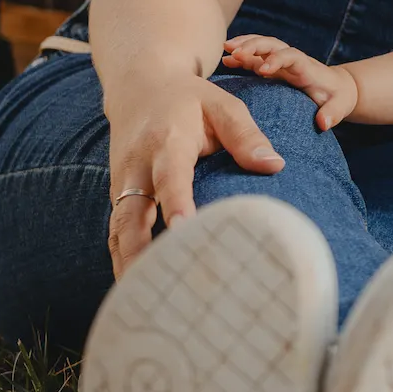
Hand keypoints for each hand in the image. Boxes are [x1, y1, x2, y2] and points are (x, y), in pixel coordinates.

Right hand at [104, 69, 284, 278]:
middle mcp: (137, 167)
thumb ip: (247, 135)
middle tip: (155, 288)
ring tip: (143, 304)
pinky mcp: (118, 197)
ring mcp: (122, 184)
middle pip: (130, 214)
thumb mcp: (223, 105)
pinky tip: (138, 292)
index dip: (175, 203)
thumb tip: (274, 165)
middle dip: (140, 252)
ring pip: (118, 231)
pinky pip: (117, 233)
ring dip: (128, 266)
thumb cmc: (189, 100)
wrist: (140, 87)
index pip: (170, 177)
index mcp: (167, 142)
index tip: (184, 229)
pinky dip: (124, 261)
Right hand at [221, 34, 358, 129]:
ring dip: (244, 45)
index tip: (262, 71)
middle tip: (235, 52)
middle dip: (254, 45)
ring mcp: (281, 62)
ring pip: (261, 46)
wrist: (337, 87)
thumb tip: (323, 123)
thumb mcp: (340, 106)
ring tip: (225, 49)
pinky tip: (225, 60)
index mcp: (306, 68)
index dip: (277, 61)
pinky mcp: (272, 68)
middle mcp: (292, 60)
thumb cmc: (337, 97)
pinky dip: (241, 56)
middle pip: (272, 45)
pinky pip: (254, 58)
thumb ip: (333, 113)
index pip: (291, 57)